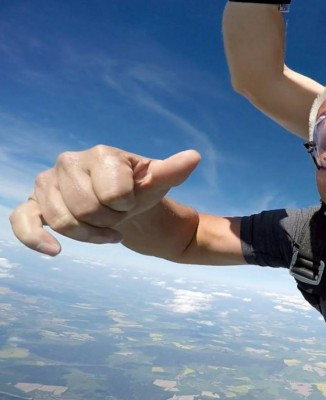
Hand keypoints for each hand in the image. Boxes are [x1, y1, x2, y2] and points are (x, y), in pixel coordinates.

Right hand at [9, 145, 200, 255]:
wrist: (123, 207)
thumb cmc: (141, 191)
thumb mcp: (160, 182)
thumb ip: (173, 170)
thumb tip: (194, 157)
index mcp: (101, 154)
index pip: (114, 194)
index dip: (127, 206)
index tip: (132, 202)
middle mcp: (68, 162)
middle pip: (87, 208)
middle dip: (108, 221)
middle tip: (118, 217)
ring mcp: (47, 183)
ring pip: (62, 219)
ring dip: (88, 234)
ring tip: (104, 228)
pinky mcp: (34, 204)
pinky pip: (23, 221)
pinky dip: (35, 237)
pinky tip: (55, 250)